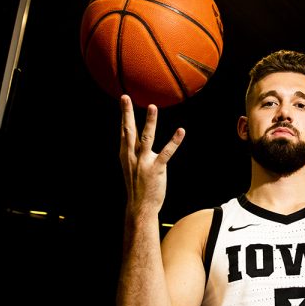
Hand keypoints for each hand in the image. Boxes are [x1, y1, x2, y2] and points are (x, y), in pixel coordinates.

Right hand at [119, 95, 184, 215]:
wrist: (140, 208)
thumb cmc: (138, 186)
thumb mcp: (131, 167)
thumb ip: (133, 151)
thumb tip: (136, 138)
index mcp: (125, 155)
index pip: (124, 131)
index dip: (124, 114)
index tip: (124, 99)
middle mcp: (132, 157)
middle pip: (128, 130)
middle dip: (126, 113)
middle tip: (125, 97)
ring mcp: (143, 163)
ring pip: (146, 138)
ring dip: (149, 122)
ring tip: (152, 107)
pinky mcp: (156, 169)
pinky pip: (166, 153)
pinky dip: (174, 141)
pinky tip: (180, 131)